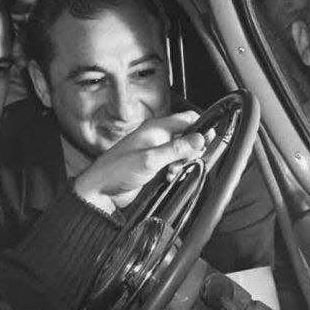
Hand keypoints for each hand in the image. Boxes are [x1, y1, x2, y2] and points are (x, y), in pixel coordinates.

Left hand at [73, 111, 205, 212]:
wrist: (101, 191)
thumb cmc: (117, 170)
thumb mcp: (151, 159)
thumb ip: (177, 149)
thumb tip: (199, 139)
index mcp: (156, 128)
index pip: (187, 119)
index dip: (201, 128)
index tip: (207, 142)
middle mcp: (157, 138)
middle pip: (188, 137)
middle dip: (192, 150)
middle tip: (188, 161)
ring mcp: (156, 152)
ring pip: (182, 153)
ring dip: (184, 163)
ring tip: (174, 171)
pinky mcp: (154, 166)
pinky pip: (173, 165)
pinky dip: (176, 171)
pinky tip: (168, 177)